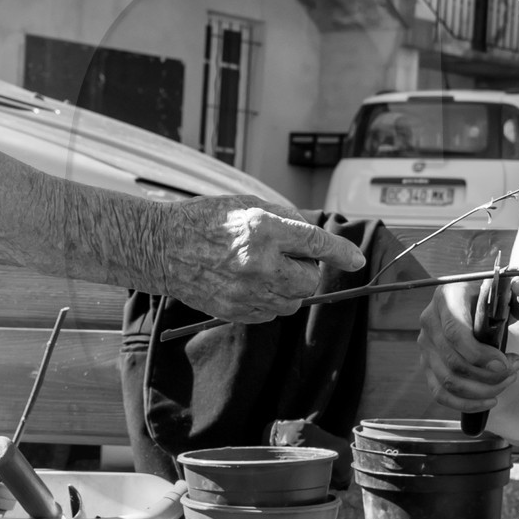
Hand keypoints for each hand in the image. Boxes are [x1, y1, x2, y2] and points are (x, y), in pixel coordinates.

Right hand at [161, 200, 365, 321]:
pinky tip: (247, 283)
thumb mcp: (247, 205)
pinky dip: (269, 300)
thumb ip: (285, 220)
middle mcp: (259, 263)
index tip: (356, 260)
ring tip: (262, 269)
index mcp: (263, 229)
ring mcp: (247, 292)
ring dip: (288, 286)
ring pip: (294, 301)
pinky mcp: (237, 312)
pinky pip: (272, 313)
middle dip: (305, 268)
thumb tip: (314, 240)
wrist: (163, 248)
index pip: (316, 243)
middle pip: (309, 279)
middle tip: (283, 255)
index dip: (341, 252)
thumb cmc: (205, 220)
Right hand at [418, 281, 518, 411]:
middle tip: (514, 372)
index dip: (480, 355)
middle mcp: (430, 321)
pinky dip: (465, 403)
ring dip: (482, 390)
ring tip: (507, 381)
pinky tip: (490, 401)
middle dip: (489, 376)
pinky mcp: (427, 364)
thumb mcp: (505, 292)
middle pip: (454, 362)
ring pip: (448, 381)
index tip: (507, 364)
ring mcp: (425, 344)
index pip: (455, 333)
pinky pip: (440, 393)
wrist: (471, 300)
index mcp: (447, 297)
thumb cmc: (490, 297)